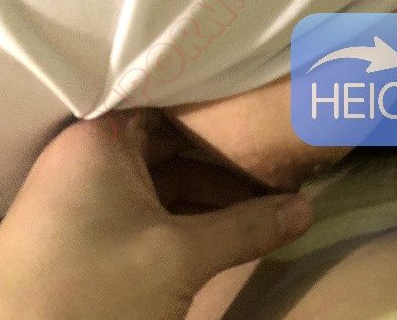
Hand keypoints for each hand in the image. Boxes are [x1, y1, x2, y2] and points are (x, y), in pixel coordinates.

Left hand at [0, 111, 311, 318]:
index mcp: (100, 141)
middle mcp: (91, 159)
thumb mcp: (179, 256)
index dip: (222, 109)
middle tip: (279, 163)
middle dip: (227, 158)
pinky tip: (229, 229)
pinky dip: (189, 217)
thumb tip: (306, 210)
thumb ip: (247, 227)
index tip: (267, 113)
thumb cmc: (93, 291)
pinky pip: (152, 209)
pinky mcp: (93, 234)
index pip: (173, 104)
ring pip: (165, 181)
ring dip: (213, 194)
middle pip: (173, 143)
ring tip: (266, 202)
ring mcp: (89, 199)